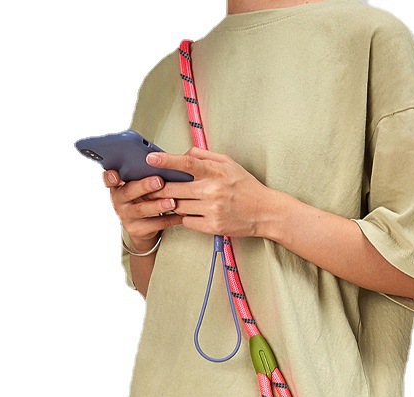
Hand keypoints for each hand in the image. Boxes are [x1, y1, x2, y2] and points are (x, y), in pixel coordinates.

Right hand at [102, 170, 182, 251]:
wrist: (141, 228)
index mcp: (118, 187)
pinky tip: (180, 215)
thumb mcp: (137, 188)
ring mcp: (127, 216)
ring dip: (158, 205)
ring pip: (142, 210)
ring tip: (172, 201)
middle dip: (144, 186)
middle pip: (129, 192)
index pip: (109, 179)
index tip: (115, 174)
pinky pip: (155, 224)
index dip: (110, 177)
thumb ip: (141, 175)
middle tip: (159, 181)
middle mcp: (119, 201)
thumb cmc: (142, 200)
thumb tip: (162, 159)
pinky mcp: (137, 230)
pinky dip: (169, 219)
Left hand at [141, 145, 276, 237]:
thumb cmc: (245, 185)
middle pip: (175, 189)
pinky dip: (184, 217)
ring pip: (178, 207)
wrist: (264, 212)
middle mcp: (212, 191)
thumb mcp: (229, 163)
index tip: (150, 159)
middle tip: (149, 187)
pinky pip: (187, 222)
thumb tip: (183, 153)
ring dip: (171, 204)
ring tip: (170, 200)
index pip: (187, 163)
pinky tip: (188, 213)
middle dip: (159, 189)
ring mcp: (212, 210)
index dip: (166, 161)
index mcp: (215, 172)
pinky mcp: (213, 226)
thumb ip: (205, 156)